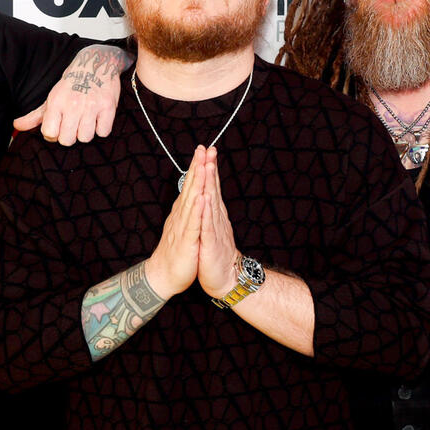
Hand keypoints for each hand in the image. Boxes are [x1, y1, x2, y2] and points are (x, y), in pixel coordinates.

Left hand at [13, 44, 129, 144]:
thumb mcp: (52, 98)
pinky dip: (102, 128)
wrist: (95, 63)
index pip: (49, 133)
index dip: (54, 134)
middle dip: (70, 135)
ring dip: (86, 131)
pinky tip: (98, 117)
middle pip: (67, 140)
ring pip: (85, 138)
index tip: (59, 127)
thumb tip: (16, 125)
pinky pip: (103, 132)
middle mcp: (72, 104)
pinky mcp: (108, 107)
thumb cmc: (71, 84)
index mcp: (56, 102)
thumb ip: (35, 116)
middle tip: (74, 123)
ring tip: (87, 119)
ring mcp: (91, 106)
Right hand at [144, 145, 207, 297]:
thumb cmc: (176, 254)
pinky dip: (197, 211)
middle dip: (197, 168)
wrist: (164, 277)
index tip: (204, 151)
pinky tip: (201, 198)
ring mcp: (183, 228)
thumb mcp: (184, 228)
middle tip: (203, 149)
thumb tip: (191, 194)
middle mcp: (181, 217)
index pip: (191, 186)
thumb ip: (187, 211)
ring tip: (203, 166)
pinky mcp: (187, 242)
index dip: (197, 168)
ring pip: (191, 201)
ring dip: (197, 183)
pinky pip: (193, 224)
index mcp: (183, 213)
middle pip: (190, 188)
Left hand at [196, 147, 240, 297]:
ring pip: (212, 204)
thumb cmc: (216, 254)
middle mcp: (217, 219)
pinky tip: (205, 199)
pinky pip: (208, 226)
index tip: (208, 150)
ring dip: (210, 185)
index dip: (210, 169)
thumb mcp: (212, 228)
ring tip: (208, 166)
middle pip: (213, 190)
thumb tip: (209, 193)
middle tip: (209, 150)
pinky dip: (206, 212)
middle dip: (210, 169)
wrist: (224, 279)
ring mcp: (215, 230)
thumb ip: (211, 211)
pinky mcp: (211, 244)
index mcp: (214, 215)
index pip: (212, 188)